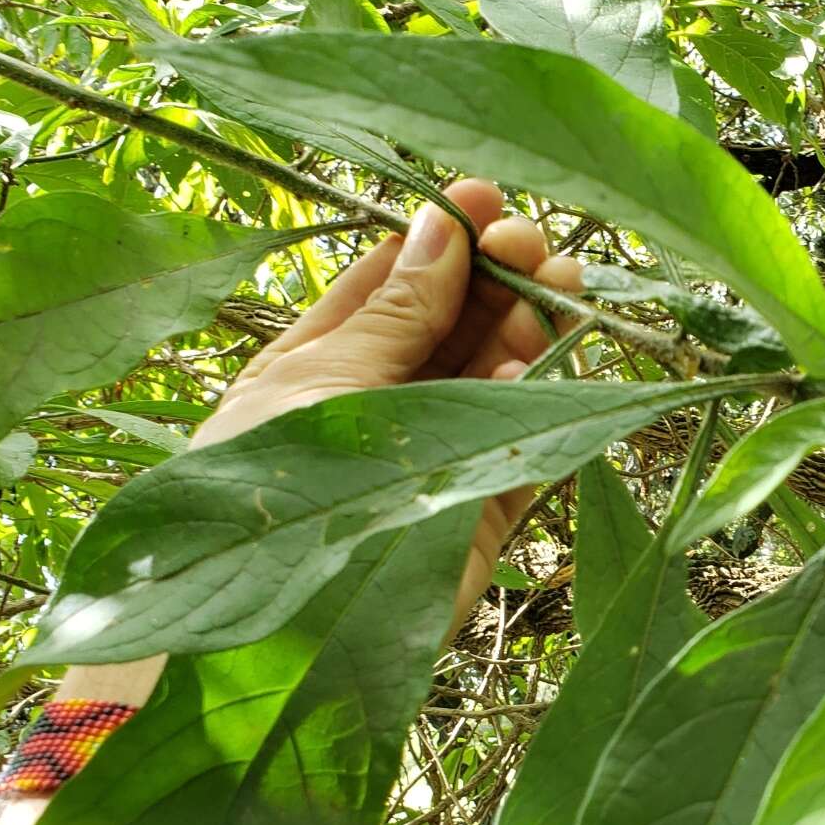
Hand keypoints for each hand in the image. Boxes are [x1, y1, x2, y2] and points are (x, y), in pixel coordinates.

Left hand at [200, 178, 580, 622]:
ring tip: (560, 283)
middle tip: (531, 241)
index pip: (391, 285)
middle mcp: (378, 406)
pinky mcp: (475, 514)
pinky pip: (522, 443)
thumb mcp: (320, 379)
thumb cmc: (264, 487)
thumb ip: (394, 312)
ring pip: (496, 377)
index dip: (439, 237)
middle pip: (453, 324)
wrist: (268, 628)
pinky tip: (540, 360)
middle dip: (495, 275)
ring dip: (529, 325)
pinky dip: (539, 400)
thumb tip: (441, 226)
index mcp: (317, 364)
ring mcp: (431, 457)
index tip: (481, 196)